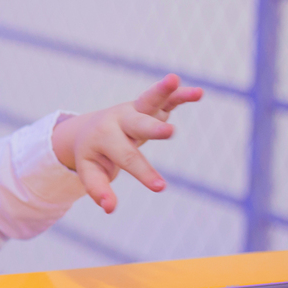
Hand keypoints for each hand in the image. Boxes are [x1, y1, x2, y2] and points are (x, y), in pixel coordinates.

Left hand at [52, 74, 203, 213]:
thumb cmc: (93, 155)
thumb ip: (98, 189)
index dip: (144, 173)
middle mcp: (119, 121)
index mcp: (104, 138)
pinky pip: (165, 98)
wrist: (88, 129)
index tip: (160, 188)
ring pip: (148, 99)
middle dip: (153, 129)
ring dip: (161, 90)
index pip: (126, 157)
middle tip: (169, 133)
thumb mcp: (89, 172)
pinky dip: (180, 94)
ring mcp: (134, 110)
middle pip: (137, 125)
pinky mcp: (147, 105)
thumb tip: (109, 208)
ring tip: (174, 79)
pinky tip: (199, 93)